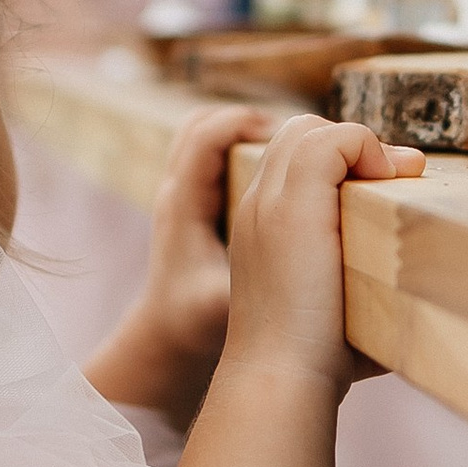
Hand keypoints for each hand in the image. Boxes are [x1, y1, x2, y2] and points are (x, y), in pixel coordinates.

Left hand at [84, 103, 271, 429]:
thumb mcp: (223, 304)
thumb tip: (298, 259)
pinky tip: (282, 179)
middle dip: (253, 121)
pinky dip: (246, 154)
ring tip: (295, 150)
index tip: (287, 132)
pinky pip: (217, 160)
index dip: (246, 122)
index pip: (205, 136)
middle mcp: (176, 194)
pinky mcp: (195, 209)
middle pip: (206, 125)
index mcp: (181, 206)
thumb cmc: (193, 326)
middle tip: (301, 135)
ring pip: (210, 140)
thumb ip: (250, 279)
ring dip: (249, 135)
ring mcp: (182, 199)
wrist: (166, 344)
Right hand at [222, 114, 422, 397]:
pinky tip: (388, 180)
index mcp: (261, 225)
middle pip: (297, 134)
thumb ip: (367, 287)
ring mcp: (270, 202)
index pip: (291, 159)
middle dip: (349, 145)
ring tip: (392, 179)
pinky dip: (365, 146)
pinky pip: (330, 139)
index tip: (380, 190)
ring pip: (309, 129)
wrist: (281, 376)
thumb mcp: (341, 308)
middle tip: (392, 178)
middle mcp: (257, 205)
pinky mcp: (292, 206)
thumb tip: (422, 297)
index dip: (338, 162)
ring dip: (359, 145)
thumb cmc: (317, 358)